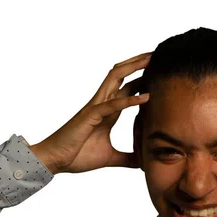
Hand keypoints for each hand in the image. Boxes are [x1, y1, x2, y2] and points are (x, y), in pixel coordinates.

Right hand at [30, 52, 151, 174]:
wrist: (55, 161)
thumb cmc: (77, 156)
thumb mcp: (110, 158)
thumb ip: (127, 158)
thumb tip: (143, 163)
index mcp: (108, 111)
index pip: (128, 87)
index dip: (143, 77)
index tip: (161, 70)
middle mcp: (102, 103)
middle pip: (122, 74)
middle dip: (140, 62)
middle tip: (158, 54)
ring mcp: (95, 107)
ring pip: (115, 78)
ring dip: (134, 67)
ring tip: (152, 60)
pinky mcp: (90, 116)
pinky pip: (111, 105)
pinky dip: (129, 100)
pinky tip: (146, 97)